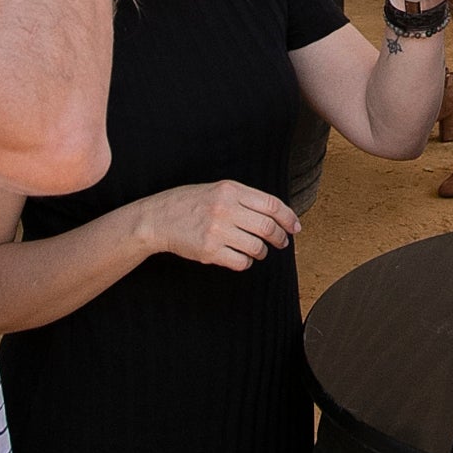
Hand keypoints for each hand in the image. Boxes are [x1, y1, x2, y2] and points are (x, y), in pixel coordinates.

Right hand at [136, 179, 299, 272]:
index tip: (295, 227)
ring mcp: (217, 231)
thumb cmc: (188, 203)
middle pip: (267, 227)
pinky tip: (242, 258)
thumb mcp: (217, 190)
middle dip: (280, 237)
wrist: (158, 218)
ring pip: (257, 247)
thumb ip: (244, 198)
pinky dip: (246, 262)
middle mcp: (225, 208)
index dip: (288, 217)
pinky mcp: (209, 251)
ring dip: (263, 252)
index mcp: (230, 190)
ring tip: (260, 251)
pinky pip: (240, 262)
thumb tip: (275, 213)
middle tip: (282, 242)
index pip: (272, 204)